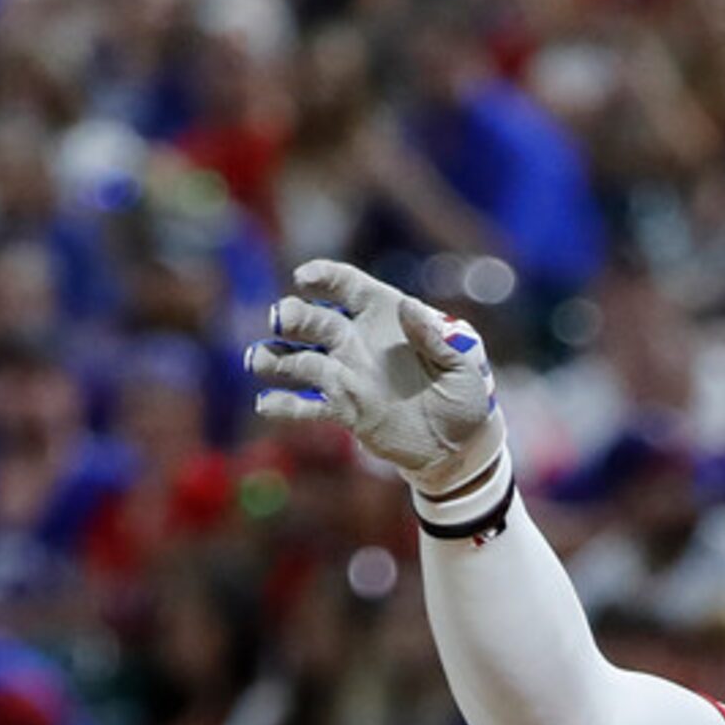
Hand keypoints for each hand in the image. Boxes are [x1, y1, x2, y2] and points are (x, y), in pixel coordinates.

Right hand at [249, 260, 507, 497]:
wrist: (459, 448)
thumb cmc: (465, 399)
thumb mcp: (462, 369)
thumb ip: (435, 339)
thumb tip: (407, 306)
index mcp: (387, 319)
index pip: (347, 286)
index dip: (324, 277)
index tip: (304, 277)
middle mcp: (358, 342)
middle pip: (313, 320)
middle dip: (292, 316)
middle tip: (281, 321)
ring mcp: (347, 375)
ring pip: (299, 360)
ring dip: (275, 358)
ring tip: (259, 361)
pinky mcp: (343, 410)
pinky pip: (306, 405)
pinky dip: (284, 404)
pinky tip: (267, 404)